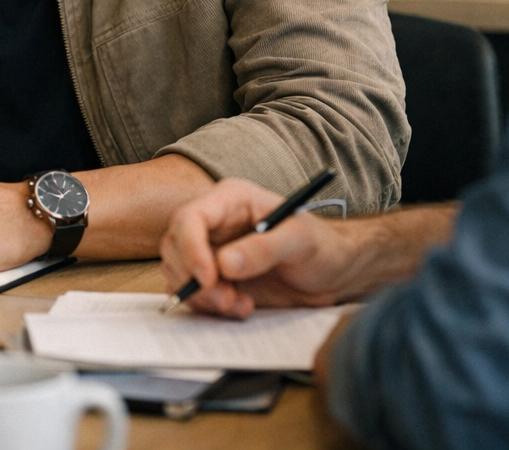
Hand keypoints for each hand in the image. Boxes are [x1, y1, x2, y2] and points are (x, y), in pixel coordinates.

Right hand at [158, 177, 357, 317]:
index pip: (190, 218)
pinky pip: (193, 293)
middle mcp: (214, 223)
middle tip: (226, 299)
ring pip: (178, 272)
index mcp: (230, 200)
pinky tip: (241, 307)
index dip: (191, 249)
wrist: (334, 273)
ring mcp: (211, 250)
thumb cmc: (322, 246)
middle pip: (174, 246)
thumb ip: (264, 248)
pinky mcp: (215, 278)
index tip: (209, 279)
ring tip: (239, 304)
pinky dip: (209, 306)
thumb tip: (224, 264)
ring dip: (202, 296)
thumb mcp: (301, 242)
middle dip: (194, 278)